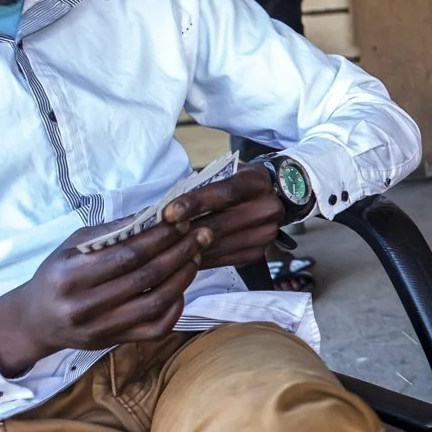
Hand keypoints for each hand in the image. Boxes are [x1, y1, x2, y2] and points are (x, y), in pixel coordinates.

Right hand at [0, 220, 209, 376]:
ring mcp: (101, 328)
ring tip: (196, 256)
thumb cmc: (57, 275)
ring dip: (183, 278)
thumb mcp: (71, 247)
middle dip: (178, 252)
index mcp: (70, 275)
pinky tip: (182, 289)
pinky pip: (155, 329)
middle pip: (145, 277)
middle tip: (200, 235)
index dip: (158, 238)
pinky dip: (175, 309)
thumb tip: (152, 214)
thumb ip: (110, 231)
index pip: (126, 255)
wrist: (36, 321)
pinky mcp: (115, 342)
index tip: (181, 221)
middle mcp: (84, 305)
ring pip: (155, 304)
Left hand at [164, 166, 283, 270]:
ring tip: (161, 250)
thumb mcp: (226, 171)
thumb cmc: (239, 180)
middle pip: (219, 224)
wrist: (275, 194)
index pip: (223, 193)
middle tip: (155, 236)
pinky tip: (179, 258)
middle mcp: (266, 208)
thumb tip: (166, 209)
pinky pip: (222, 258)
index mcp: (256, 182)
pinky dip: (199, 259)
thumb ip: (202, 186)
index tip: (168, 213)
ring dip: (187, 248)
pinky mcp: (257, 252)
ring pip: (217, 245)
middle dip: (184, 231)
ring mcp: (264, 234)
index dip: (194, 204)